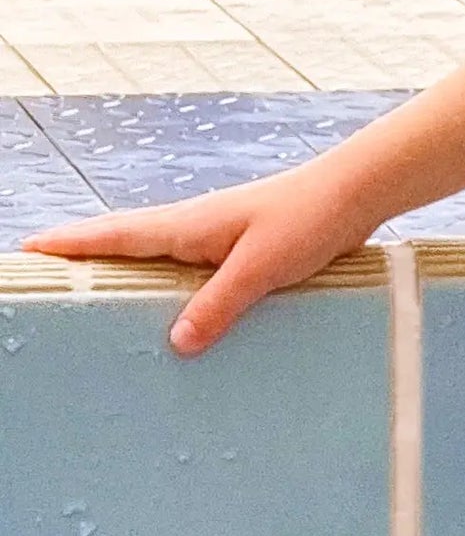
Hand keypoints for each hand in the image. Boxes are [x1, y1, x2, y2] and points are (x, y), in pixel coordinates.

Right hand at [18, 161, 382, 356]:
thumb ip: (218, 303)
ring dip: (131, 279)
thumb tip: (175, 344)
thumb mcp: (260, 265)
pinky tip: (180, 320)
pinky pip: (197, 275)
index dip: (71, 245)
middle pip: (128, 247)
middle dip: (88, 264)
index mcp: (188, 225)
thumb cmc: (310, 217)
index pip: (115, 234)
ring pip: (162, 262)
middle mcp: (196, 229)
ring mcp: (220, 239)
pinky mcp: (246, 252)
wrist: (359, 192)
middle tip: (50, 289)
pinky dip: (176, 291)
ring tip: (100, 312)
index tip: (28, 251)